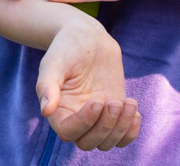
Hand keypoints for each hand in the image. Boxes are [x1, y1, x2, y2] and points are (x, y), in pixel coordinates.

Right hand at [37, 18, 139, 149]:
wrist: (88, 37)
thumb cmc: (66, 48)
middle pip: (88, 143)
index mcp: (57, 110)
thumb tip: (46, 111)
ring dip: (120, 128)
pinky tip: (134, 110)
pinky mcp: (113, 113)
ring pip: (107, 142)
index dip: (84, 123)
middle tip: (113, 101)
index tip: (96, 102)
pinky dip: (131, 131)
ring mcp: (96, 118)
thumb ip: (48, 85)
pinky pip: (123, 136)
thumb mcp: (54, 62)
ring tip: (128, 103)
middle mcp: (76, 118)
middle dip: (105, 127)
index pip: (68, 132)